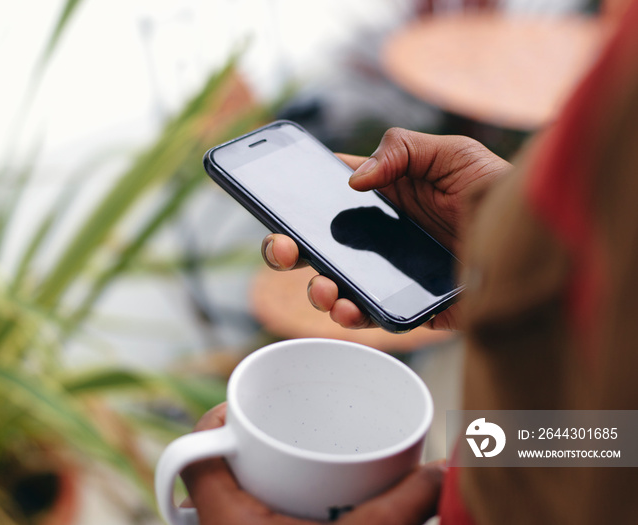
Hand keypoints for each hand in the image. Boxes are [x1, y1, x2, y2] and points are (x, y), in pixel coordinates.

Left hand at [180, 403, 444, 524]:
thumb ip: (403, 505)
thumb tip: (441, 468)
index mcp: (225, 520)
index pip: (195, 452)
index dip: (217, 418)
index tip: (248, 406)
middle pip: (214, 474)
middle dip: (248, 449)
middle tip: (282, 433)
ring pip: (228, 504)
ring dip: (257, 481)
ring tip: (290, 464)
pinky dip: (268, 509)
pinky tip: (298, 506)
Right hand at [261, 128, 510, 330]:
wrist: (534, 236)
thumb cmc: (494, 188)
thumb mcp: (450, 153)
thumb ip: (401, 149)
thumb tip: (354, 180)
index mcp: (381, 201)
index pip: (326, 202)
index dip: (296, 203)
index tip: (274, 202)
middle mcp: (379, 241)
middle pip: (321, 249)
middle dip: (291, 251)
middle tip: (284, 249)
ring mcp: (391, 276)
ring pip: (338, 287)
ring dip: (318, 291)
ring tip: (323, 288)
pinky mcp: (412, 307)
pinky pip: (374, 317)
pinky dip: (354, 316)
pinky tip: (349, 307)